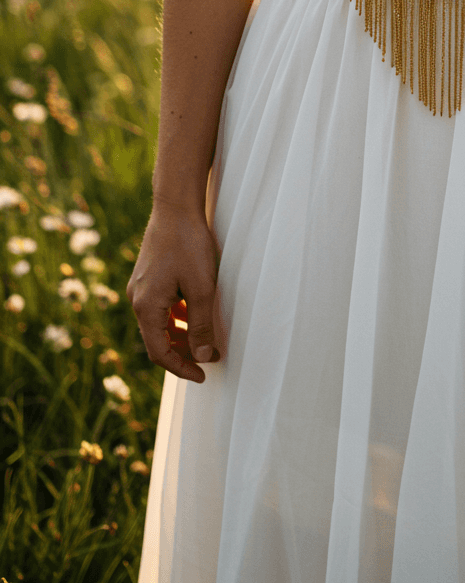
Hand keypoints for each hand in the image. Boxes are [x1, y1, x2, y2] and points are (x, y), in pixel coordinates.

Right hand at [126, 200, 220, 383]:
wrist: (176, 207)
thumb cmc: (189, 245)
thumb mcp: (201, 288)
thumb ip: (200, 324)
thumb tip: (202, 356)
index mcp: (146, 307)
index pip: (159, 352)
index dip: (181, 368)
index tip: (202, 375)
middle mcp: (137, 300)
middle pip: (157, 340)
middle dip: (183, 353)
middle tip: (210, 357)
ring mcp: (140, 287)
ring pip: (159, 324)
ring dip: (180, 335)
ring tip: (205, 339)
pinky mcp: (148, 277)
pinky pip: (160, 307)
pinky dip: (176, 317)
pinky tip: (194, 314)